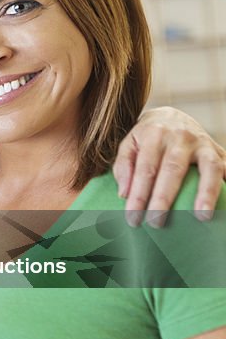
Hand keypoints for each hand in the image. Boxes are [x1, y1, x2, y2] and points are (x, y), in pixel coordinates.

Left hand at [113, 106, 225, 225]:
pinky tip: (220, 206)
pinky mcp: (219, 150)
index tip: (133, 218)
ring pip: (208, 167)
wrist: (170, 115)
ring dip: (206, 192)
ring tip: (201, 217)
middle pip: (172, 170)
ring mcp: (203, 143)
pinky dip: (224, 185)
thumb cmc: (146, 137)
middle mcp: (180, 137)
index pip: (145, 169)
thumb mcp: (128, 143)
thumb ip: (123, 165)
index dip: (138, 195)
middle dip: (164, 199)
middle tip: (156, 223)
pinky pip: (225, 167)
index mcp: (154, 134)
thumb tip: (124, 194)